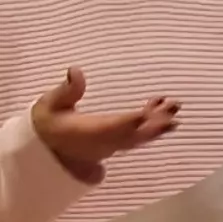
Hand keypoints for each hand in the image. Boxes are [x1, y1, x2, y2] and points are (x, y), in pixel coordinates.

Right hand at [28, 69, 174, 183]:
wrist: (47, 151)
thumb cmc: (48, 124)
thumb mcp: (48, 106)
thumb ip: (65, 91)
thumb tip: (76, 70)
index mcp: (85, 133)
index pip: (109, 128)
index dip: (127, 122)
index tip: (145, 113)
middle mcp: (102, 142)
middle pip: (131, 135)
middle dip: (153, 124)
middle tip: (173, 111)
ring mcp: (111, 145)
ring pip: (138, 137)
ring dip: (158, 124)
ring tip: (175, 108)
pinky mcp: (116, 143)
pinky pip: (137, 136)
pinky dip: (150, 124)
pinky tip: (160, 106)